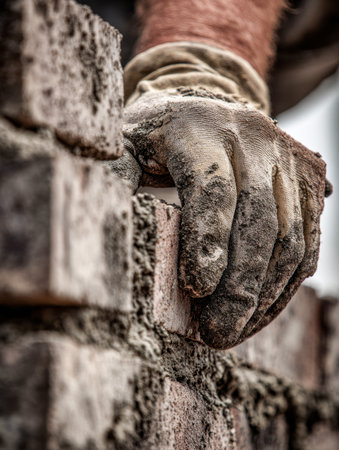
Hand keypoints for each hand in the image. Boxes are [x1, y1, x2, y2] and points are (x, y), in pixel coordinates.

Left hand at [123, 88, 325, 348]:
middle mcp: (252, 136)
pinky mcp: (307, 178)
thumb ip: (112, 180)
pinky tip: (260, 309)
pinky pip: (307, 239)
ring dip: (264, 293)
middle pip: (257, 219)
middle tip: (217, 333)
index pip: (211, 188)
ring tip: (235, 329)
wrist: (206, 108)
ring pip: (289, 236)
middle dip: (239, 286)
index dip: (206, 242)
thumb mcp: (125, 145)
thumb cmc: (158, 137)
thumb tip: (96, 229)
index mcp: (199, 127)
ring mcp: (285, 156)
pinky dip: (286, 283)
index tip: (196, 290)